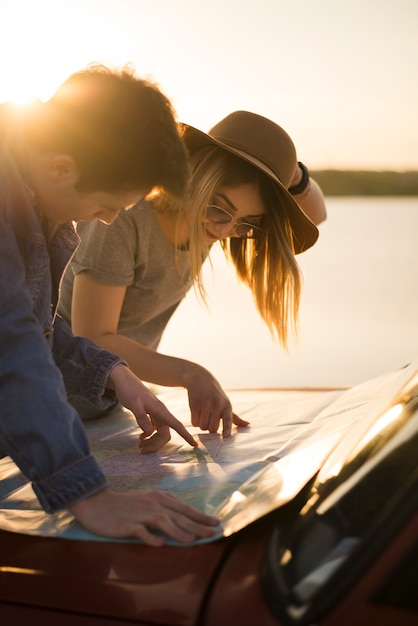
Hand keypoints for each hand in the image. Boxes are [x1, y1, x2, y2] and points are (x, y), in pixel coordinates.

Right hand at [69, 487, 218, 545]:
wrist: (96, 503)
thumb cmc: (123, 504)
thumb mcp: (146, 502)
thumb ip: (163, 509)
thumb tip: (182, 518)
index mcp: (158, 498)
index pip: (184, 508)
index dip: (201, 516)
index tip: (216, 523)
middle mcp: (152, 504)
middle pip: (179, 516)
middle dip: (198, 525)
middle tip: (214, 533)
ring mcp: (140, 513)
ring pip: (163, 522)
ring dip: (179, 531)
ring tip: (193, 541)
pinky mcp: (127, 524)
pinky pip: (141, 531)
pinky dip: (151, 537)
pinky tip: (161, 544)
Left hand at [109, 364, 196, 447]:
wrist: (124, 380)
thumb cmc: (129, 389)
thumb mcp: (133, 403)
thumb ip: (141, 417)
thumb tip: (148, 432)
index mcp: (160, 410)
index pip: (177, 425)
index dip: (186, 435)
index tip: (195, 445)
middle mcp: (160, 413)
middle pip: (165, 435)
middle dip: (156, 445)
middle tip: (141, 450)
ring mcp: (156, 414)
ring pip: (159, 433)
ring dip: (151, 442)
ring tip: (139, 446)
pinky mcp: (150, 415)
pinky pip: (153, 430)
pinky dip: (148, 436)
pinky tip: (141, 438)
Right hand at [186, 366, 249, 436]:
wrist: (200, 379)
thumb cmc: (216, 395)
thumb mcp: (226, 403)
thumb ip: (235, 417)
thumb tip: (248, 425)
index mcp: (227, 405)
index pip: (228, 419)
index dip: (227, 428)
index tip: (226, 435)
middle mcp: (217, 404)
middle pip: (212, 429)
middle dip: (210, 427)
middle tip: (209, 419)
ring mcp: (205, 404)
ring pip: (202, 427)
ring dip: (202, 425)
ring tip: (203, 415)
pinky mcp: (195, 404)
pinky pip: (194, 423)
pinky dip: (195, 421)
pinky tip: (197, 413)